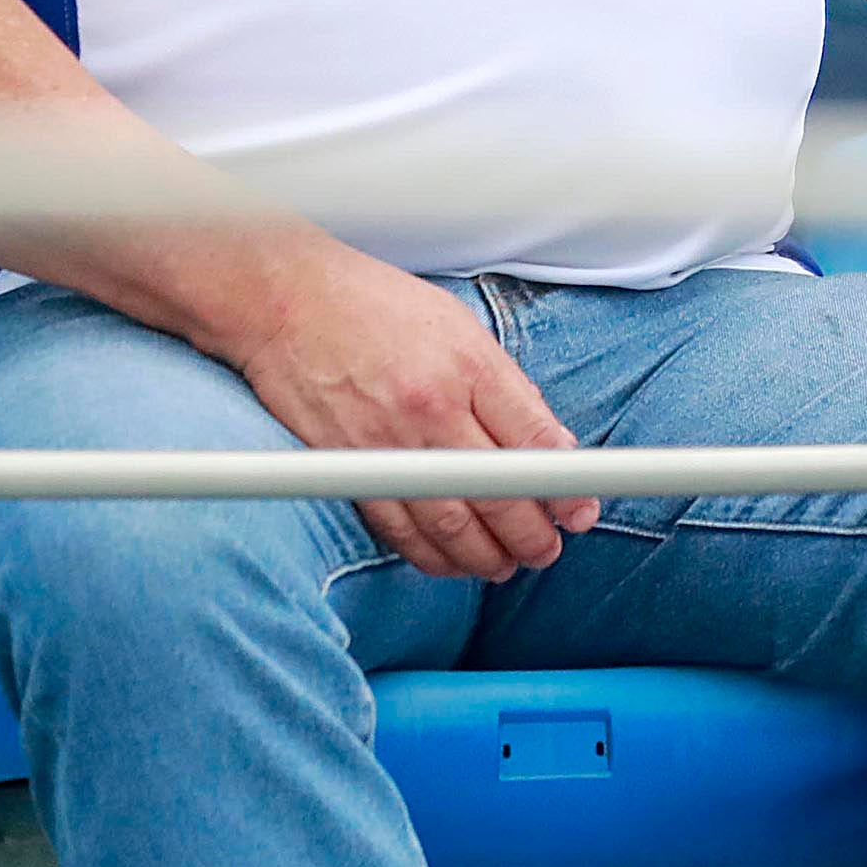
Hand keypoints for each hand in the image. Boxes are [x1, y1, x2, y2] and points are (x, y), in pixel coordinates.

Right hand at [206, 241, 597, 582]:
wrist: (285, 302)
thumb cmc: (374, 305)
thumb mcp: (460, 327)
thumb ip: (507, 385)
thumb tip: (548, 440)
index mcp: (468, 368)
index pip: (533, 441)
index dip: (564, 487)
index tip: (580, 511)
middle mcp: (432, 410)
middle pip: (498, 493)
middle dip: (533, 534)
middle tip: (548, 549)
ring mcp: (387, 444)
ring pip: (451, 523)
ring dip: (486, 556)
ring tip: (506, 564)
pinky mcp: (348, 468)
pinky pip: (397, 529)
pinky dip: (430, 555)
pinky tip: (452, 562)